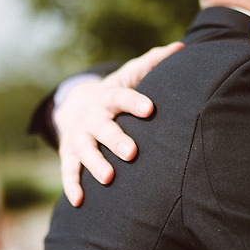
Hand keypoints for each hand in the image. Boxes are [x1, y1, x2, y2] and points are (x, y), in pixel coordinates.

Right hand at [55, 41, 183, 205]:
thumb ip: (153, 63)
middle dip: (115, 139)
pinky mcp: (68, 154)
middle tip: (132, 152)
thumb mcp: (130, 75)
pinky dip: (71, 186)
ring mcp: (78, 137)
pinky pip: (68, 171)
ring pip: (85, 151)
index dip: (134, 102)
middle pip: (102, 128)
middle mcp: (91, 117)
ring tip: (109, 178)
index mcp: (108, 97)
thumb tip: (180, 47)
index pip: (120, 96)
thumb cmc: (115, 94)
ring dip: (95, 164)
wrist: (77, 106)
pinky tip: (79, 202)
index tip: (150, 109)